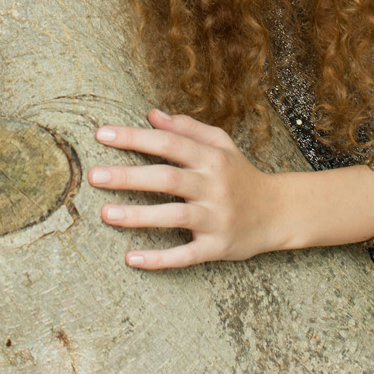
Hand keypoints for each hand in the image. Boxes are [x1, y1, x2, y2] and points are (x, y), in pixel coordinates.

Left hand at [89, 109, 281, 268]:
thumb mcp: (221, 145)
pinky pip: (186, 254)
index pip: (169, 143)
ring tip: (106, 214)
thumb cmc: (241, 175)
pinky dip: (160, 259)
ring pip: (174, 216)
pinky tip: (131, 258)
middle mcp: (214, 186)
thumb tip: (152, 114)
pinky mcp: (218, 246)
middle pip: (167, 178)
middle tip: (94, 176)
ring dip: (138, 216)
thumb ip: (187, 129)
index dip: (135, 138)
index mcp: (211, 158)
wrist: (279, 212)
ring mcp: (216, 218)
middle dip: (129, 177)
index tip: (102, 134)